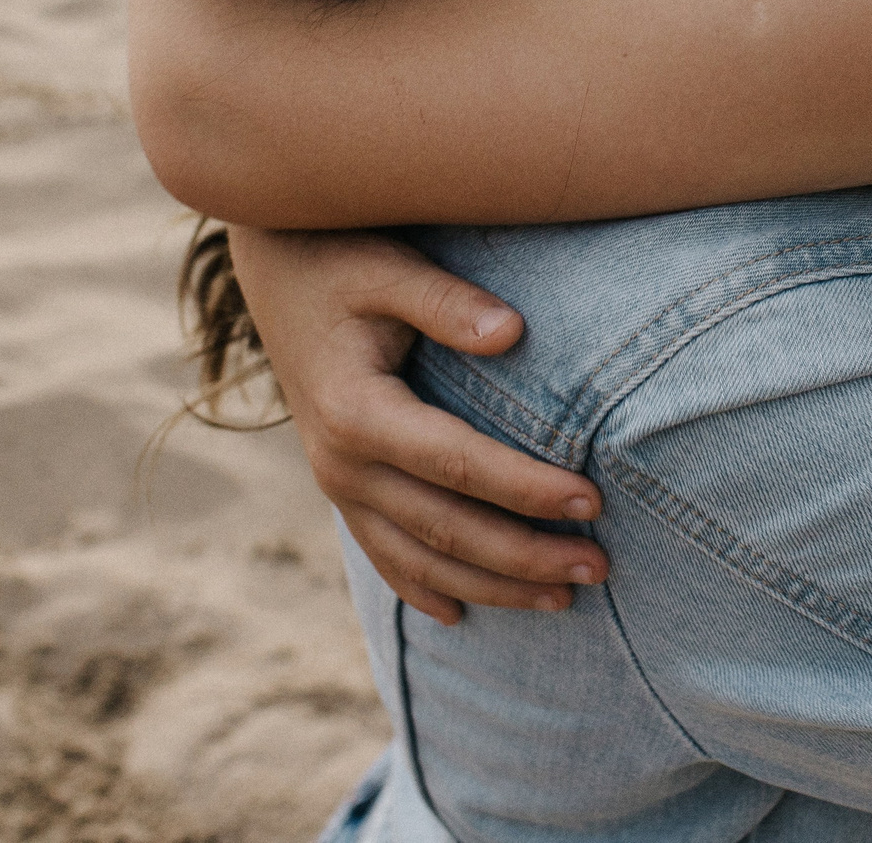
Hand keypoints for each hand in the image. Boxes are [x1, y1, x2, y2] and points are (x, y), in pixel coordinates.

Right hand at [225, 225, 610, 625]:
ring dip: (491, 587)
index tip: (591, 500)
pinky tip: (460, 616)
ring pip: (418, 557)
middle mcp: (340, 462)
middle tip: (598, 567)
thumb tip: (512, 332)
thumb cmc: (340, 256)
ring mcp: (335, 482)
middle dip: (524, 556)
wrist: (273, 265)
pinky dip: (421, 587)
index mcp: (356, 411)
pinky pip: (381, 553)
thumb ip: (445, 301)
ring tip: (563, 600)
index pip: (457, 464)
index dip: (525, 488)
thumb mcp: (388, 266)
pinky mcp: (338, 486)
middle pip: (444, 528)